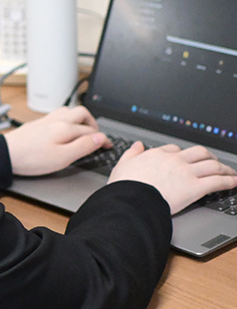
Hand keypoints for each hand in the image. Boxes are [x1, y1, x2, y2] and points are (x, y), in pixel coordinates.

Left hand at [4, 106, 108, 175]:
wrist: (6, 154)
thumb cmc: (31, 158)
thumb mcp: (62, 158)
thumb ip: (83, 147)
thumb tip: (100, 138)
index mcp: (65, 128)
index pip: (91, 131)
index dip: (102, 139)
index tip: (108, 146)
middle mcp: (57, 120)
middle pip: (82, 114)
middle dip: (93, 123)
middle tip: (97, 135)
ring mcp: (46, 119)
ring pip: (69, 111)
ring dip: (79, 118)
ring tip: (83, 129)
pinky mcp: (38, 123)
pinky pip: (58, 114)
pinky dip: (67, 118)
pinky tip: (64, 128)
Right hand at [109, 143, 236, 214]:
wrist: (131, 200)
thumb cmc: (125, 186)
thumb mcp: (122, 165)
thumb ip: (131, 154)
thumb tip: (138, 145)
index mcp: (157, 155)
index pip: (175, 149)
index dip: (184, 154)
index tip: (188, 159)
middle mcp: (174, 160)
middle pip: (199, 152)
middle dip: (209, 156)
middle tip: (214, 161)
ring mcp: (186, 173)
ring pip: (212, 164)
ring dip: (224, 168)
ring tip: (230, 172)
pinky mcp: (195, 187)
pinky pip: (217, 181)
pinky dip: (229, 180)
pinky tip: (234, 182)